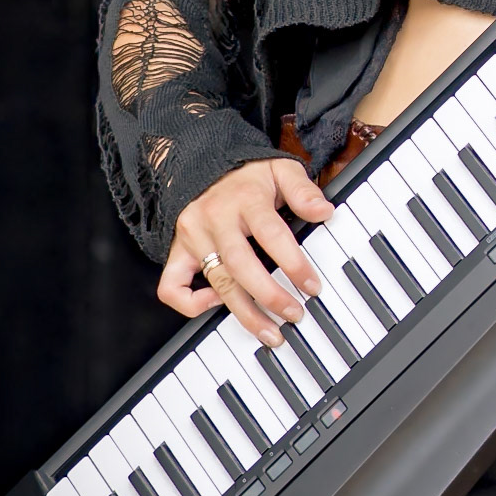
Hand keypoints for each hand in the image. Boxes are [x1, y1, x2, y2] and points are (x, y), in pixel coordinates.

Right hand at [157, 158, 333, 344]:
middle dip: (270, 296)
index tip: (313, 286)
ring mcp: (194, 237)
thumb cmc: (247, 174)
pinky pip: (172, 287)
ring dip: (244, 313)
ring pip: (216, 282)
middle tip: (294, 314)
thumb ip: (303, 190)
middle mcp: (216, 219)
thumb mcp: (281, 169)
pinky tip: (218, 305)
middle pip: (241, 266)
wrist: (203, 163)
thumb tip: (324, 211)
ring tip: (270, 331)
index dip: (294, 264)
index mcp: (246, 199)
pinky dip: (192, 304)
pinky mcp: (176, 251)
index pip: (272, 235)